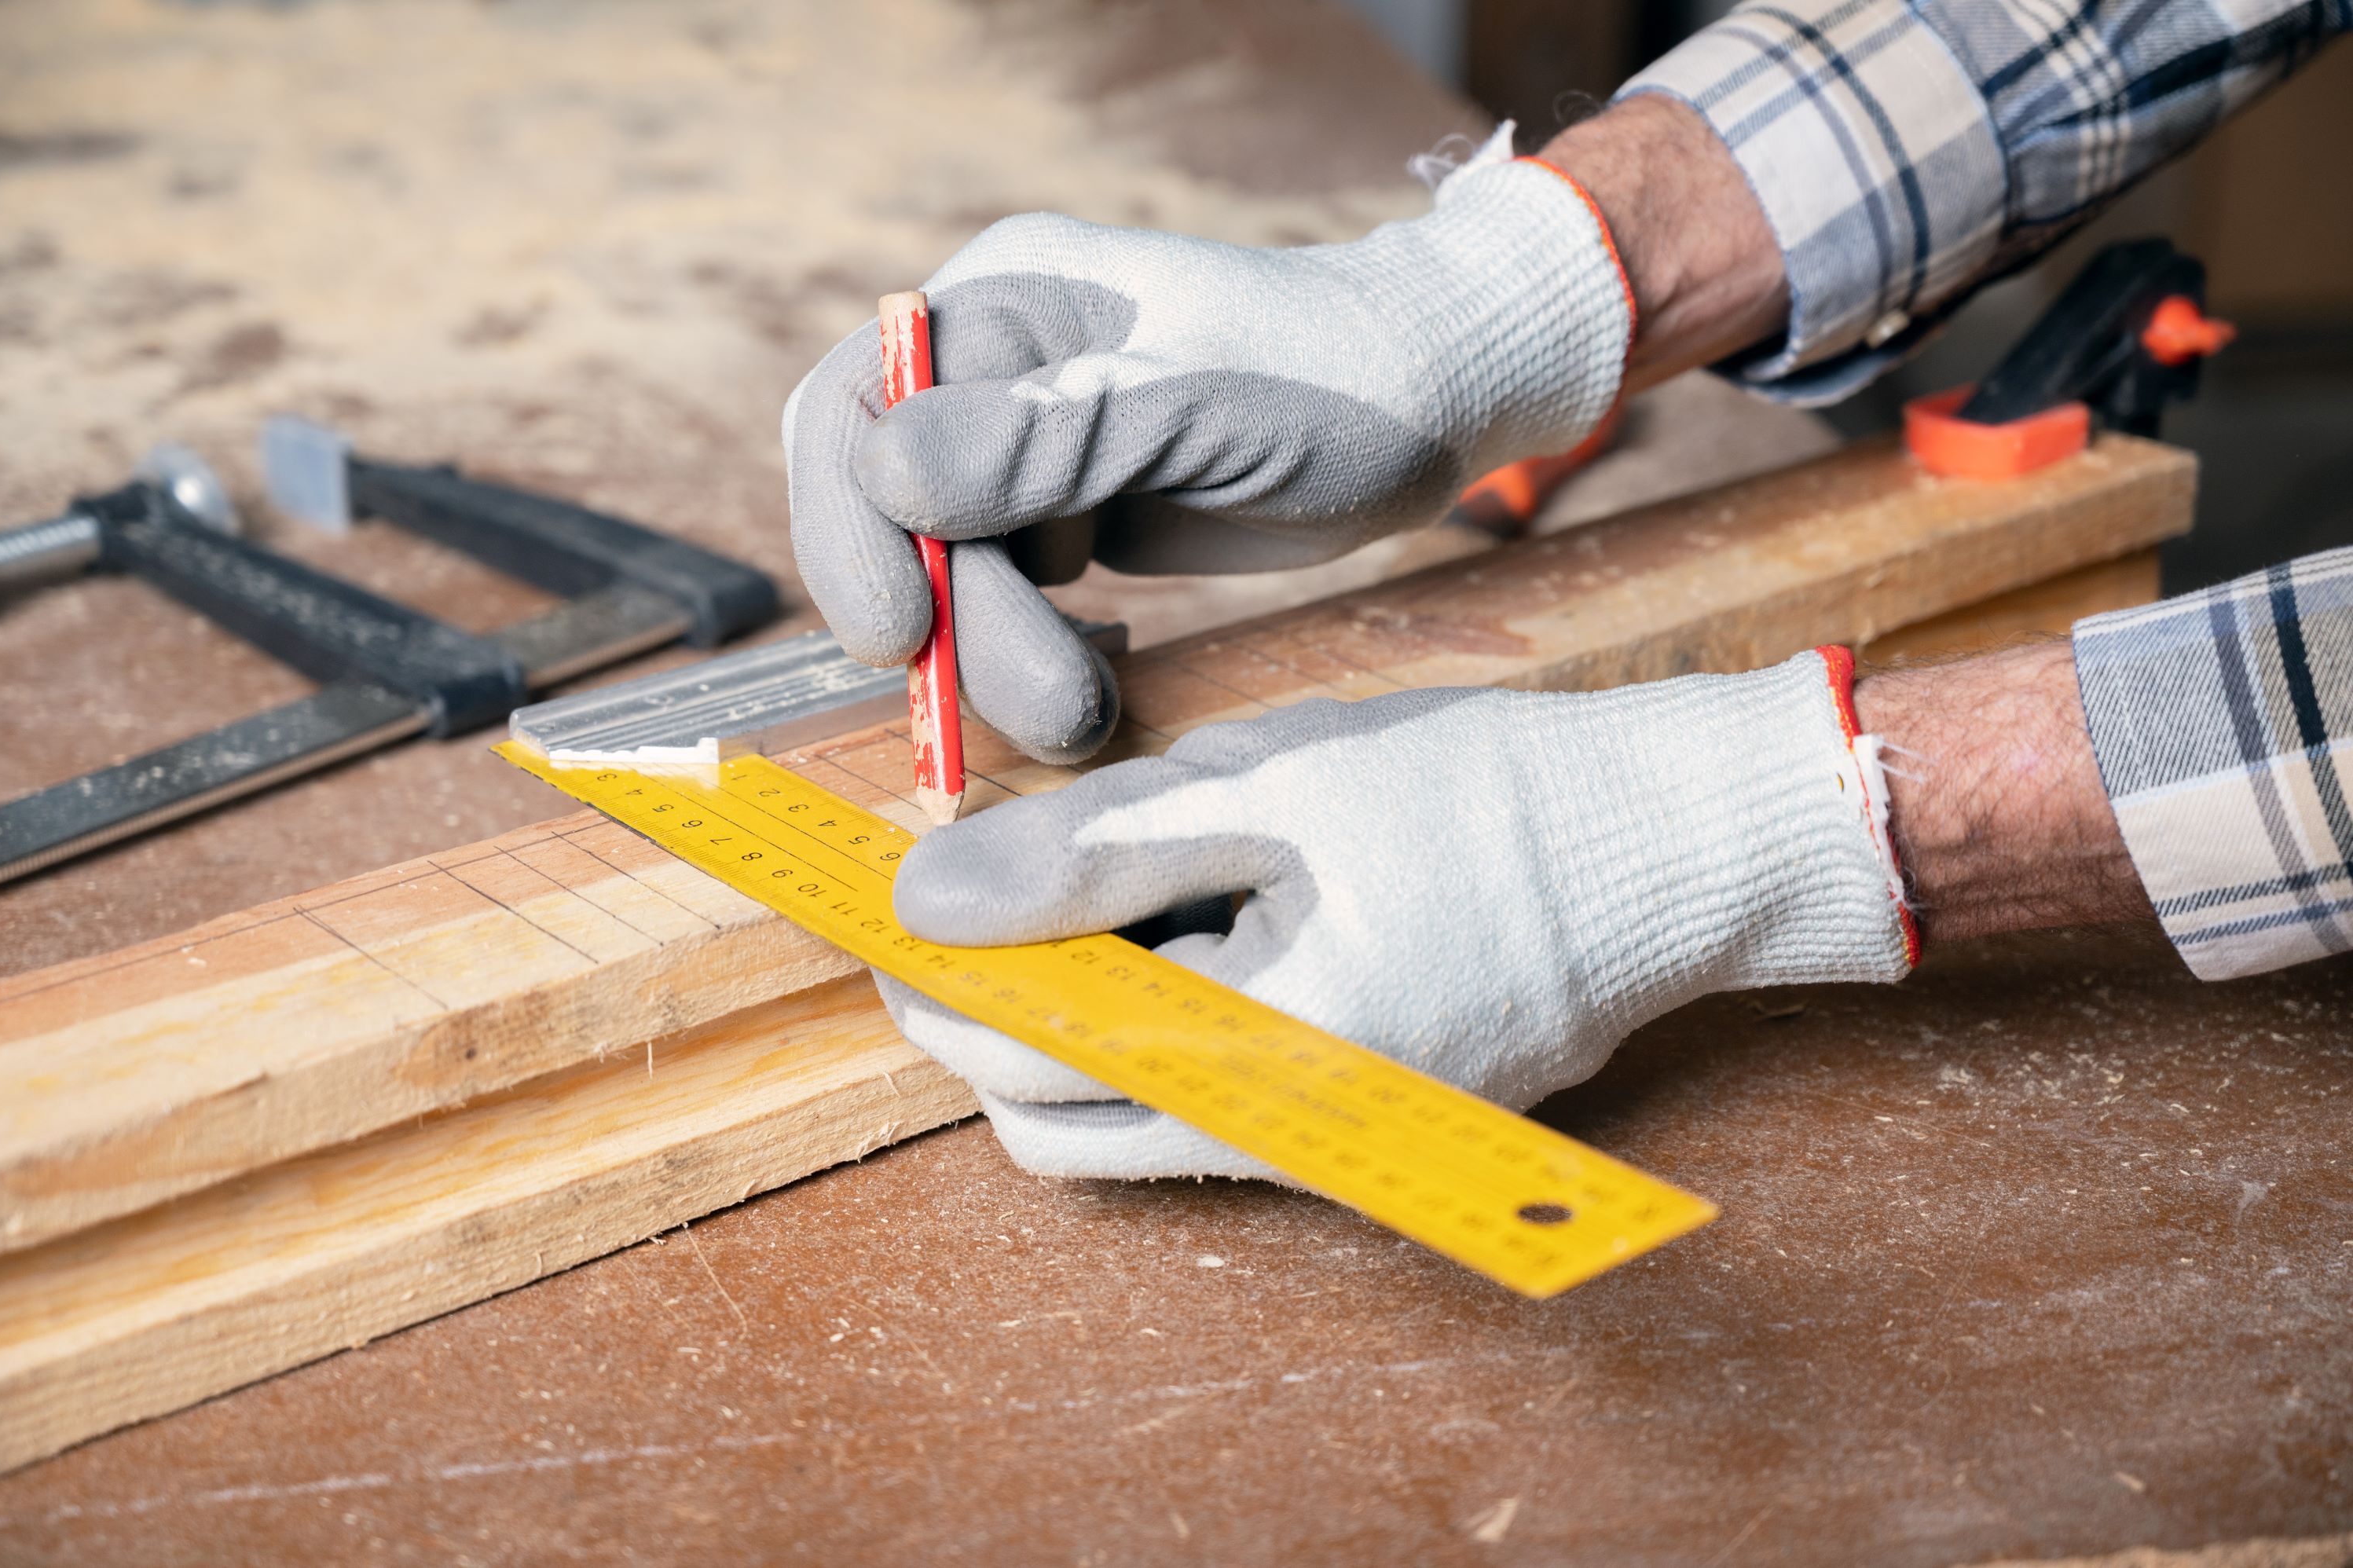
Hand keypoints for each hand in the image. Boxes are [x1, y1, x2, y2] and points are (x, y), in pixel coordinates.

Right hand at [782, 131, 1632, 763]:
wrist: (1433, 401)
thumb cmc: (1336, 376)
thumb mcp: (1198, 402)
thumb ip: (1047, 437)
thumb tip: (884, 472)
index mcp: (1005, 303)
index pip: (855, 410)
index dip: (850, 528)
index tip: (900, 633)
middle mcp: (995, 371)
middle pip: (892, 510)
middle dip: (955, 622)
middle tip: (1045, 708)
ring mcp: (1029, 448)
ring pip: (949, 570)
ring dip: (998, 655)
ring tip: (1084, 712)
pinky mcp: (1071, 512)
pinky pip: (1007, 596)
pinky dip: (1035, 646)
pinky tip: (1100, 669)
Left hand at [877, 650, 1915, 1179]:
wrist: (1677, 841)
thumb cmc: (1491, 798)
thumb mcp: (1270, 791)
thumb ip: (1088, 853)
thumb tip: (927, 900)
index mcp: (1258, 1066)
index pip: (1024, 1067)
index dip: (932, 981)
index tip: (886, 897)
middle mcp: (1289, 1141)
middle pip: (1063, 1117)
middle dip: (988, 1013)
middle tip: (971, 889)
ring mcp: (1334, 1139)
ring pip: (1134, 1107)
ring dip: (1072, 1010)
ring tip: (1080, 878)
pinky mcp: (1365, 1112)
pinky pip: (1215, 1089)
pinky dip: (1160, 1009)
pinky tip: (1174, 906)